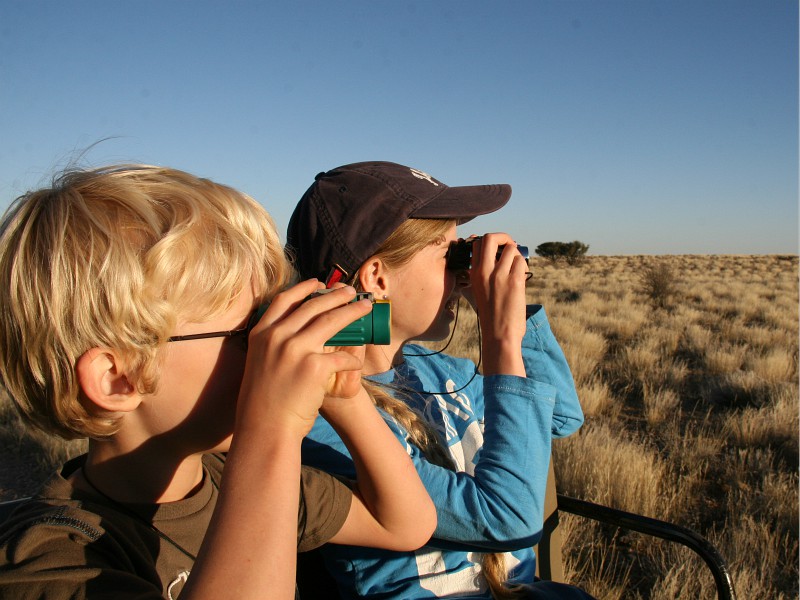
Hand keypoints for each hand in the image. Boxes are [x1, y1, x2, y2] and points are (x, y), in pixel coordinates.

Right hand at [236, 280, 371, 436]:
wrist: (265, 428)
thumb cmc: (264, 401)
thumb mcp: (261, 363)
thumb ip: (275, 343)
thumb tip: (300, 328)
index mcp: (261, 334)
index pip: (283, 300)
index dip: (302, 288)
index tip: (318, 283)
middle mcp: (276, 337)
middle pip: (312, 306)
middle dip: (335, 296)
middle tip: (350, 291)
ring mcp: (295, 350)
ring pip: (331, 322)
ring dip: (351, 311)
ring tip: (364, 306)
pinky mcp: (313, 366)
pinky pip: (341, 357)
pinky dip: (351, 359)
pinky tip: (357, 361)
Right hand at [466, 233, 527, 374]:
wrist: (499, 335)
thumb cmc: (491, 316)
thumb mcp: (480, 291)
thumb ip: (485, 273)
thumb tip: (500, 257)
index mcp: (473, 274)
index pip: (477, 244)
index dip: (490, 243)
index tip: (498, 250)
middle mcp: (484, 272)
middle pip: (491, 238)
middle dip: (503, 237)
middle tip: (509, 247)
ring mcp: (499, 276)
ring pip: (511, 249)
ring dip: (517, 255)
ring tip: (518, 268)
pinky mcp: (515, 281)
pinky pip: (521, 261)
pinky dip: (524, 266)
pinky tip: (522, 277)